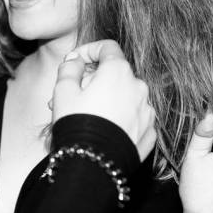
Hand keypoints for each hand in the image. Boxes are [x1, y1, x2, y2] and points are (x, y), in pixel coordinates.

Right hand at [52, 40, 156, 159]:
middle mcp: (139, 87)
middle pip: (116, 74)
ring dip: (108, 100)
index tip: (76, 62)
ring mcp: (147, 111)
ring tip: (86, 117)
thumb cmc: (77, 123)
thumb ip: (69, 67)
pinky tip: (104, 130)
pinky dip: (121, 119)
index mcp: (118, 71)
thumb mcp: (63, 91)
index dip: (89, 50)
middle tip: (73, 95)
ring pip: (126, 97)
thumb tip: (75, 60)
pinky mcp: (150, 132)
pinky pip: (133, 118)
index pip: (107, 48)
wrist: (95, 164)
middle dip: (95, 81)